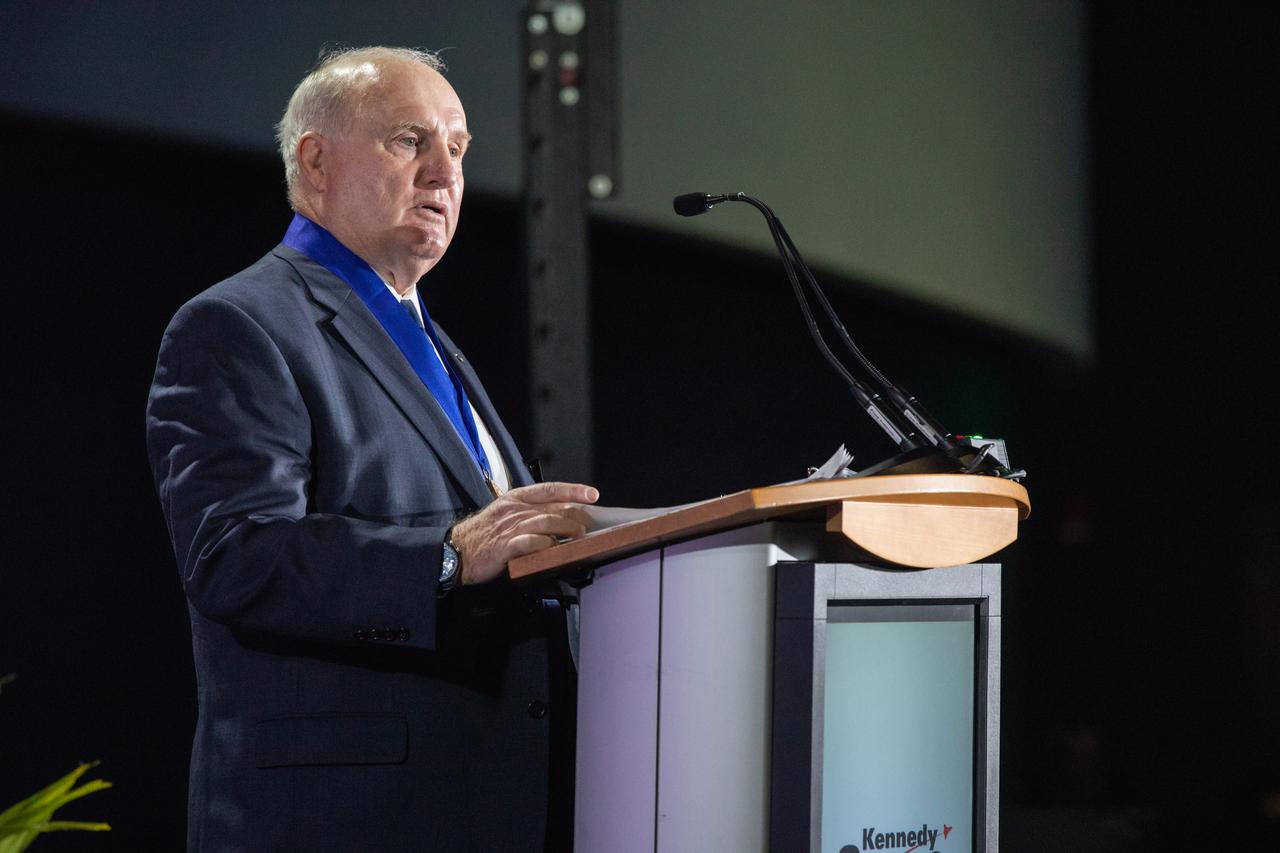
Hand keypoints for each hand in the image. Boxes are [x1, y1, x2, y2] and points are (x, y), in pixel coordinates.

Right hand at [449, 482, 598, 584]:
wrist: (455, 552)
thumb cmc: (483, 535)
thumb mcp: (504, 515)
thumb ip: (528, 512)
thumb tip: (558, 515)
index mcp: (514, 498)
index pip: (549, 488)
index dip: (573, 490)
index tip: (592, 494)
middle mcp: (513, 509)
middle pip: (552, 506)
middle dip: (575, 515)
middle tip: (588, 524)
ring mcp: (509, 527)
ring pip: (545, 521)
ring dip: (566, 529)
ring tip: (579, 536)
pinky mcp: (505, 546)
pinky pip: (530, 542)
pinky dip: (545, 544)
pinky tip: (554, 547)